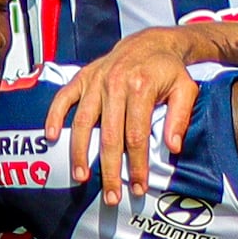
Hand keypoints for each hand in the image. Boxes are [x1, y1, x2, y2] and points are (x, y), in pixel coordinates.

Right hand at [46, 24, 221, 198]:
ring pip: (83, 122)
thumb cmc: (167, 70)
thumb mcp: (185, 89)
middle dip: (109, 170)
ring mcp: (96, 80)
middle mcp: (115, 83)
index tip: (137, 186)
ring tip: (81, 177)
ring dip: (80, 152)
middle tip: (111, 196)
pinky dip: (55, 116)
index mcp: (140, 87)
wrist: (150, 42)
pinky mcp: (82, 77)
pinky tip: (53, 137)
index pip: (136, 135)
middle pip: (109, 135)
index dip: (136, 164)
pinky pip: (63, 97)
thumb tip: (172, 147)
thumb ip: (180, 117)